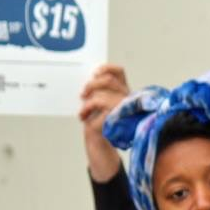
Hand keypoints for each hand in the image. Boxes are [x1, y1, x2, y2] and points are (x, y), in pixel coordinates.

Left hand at [79, 63, 129, 181]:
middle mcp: (126, 97)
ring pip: (102, 94)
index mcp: (123, 90)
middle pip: (108, 80)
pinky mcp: (116, 116)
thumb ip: (97, 89)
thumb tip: (90, 77)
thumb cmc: (98, 121)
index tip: (94, 72)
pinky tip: (83, 116)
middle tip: (83, 93)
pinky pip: (99, 103)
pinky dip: (87, 108)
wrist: (98, 141)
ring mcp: (123, 107)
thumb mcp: (97, 101)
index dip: (107, 68)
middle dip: (92, 84)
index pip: (119, 72)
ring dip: (88, 101)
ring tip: (82, 110)